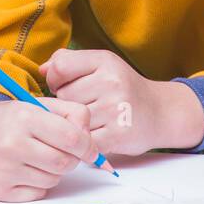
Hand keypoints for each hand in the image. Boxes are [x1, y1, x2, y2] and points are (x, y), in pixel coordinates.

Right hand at [0, 97, 94, 202]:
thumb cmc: (12, 119)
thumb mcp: (41, 105)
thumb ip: (74, 115)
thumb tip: (92, 147)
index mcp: (24, 117)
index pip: (72, 138)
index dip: (88, 147)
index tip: (89, 150)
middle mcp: (11, 145)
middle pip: (65, 163)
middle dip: (70, 159)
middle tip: (59, 150)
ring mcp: (3, 171)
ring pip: (53, 180)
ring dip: (54, 171)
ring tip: (37, 157)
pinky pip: (38, 194)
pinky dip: (39, 185)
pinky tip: (25, 170)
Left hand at [41, 49, 203, 153]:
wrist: (161, 113)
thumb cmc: (124, 89)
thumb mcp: (103, 65)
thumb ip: (70, 62)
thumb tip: (42, 70)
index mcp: (105, 61)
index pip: (59, 67)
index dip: (55, 80)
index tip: (64, 86)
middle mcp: (112, 82)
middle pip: (63, 96)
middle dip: (68, 103)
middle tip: (87, 105)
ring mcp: (116, 109)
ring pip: (71, 119)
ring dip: (76, 124)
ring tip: (93, 120)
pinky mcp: (118, 135)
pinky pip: (84, 140)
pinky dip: (84, 142)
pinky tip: (95, 135)